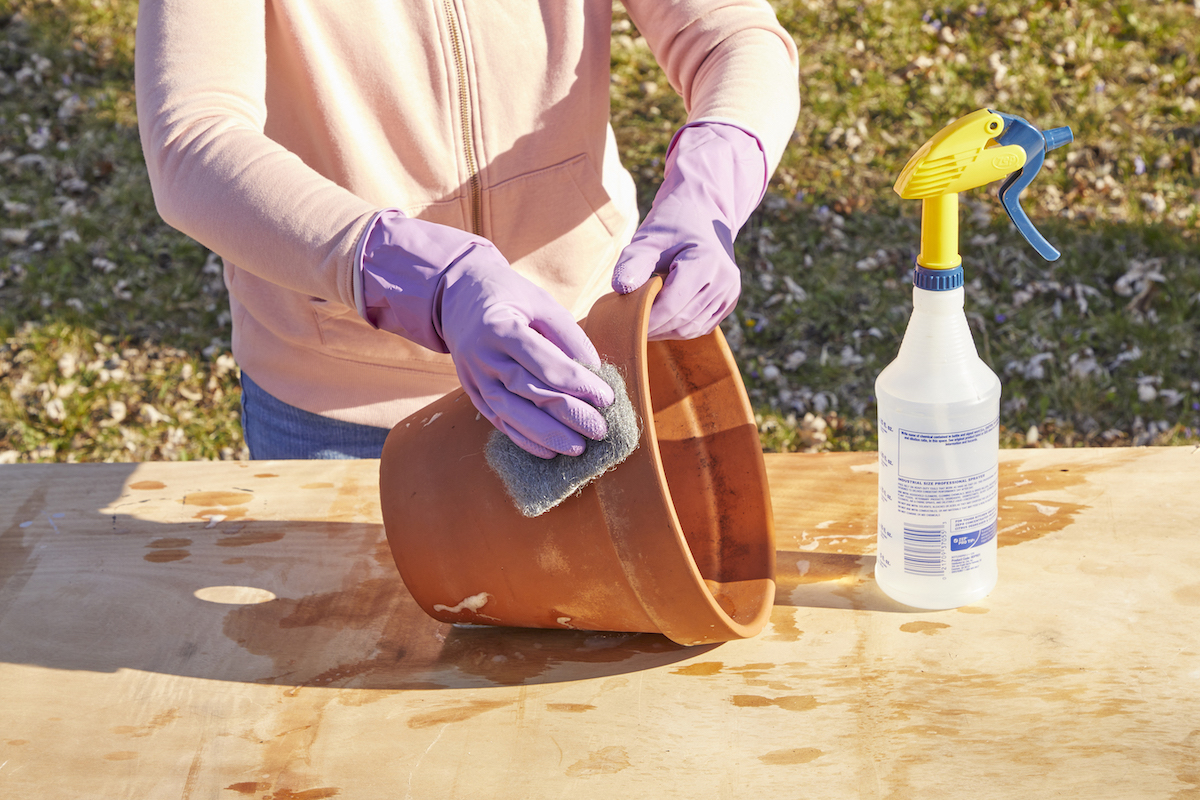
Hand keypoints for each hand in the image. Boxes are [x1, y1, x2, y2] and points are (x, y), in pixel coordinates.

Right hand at [361, 212, 613, 457]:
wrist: (457, 296)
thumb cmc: (508, 296)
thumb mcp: (539, 301)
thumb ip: (567, 334)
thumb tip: (595, 371)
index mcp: (501, 328)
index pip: (545, 364)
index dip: (578, 384)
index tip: (607, 398)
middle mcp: (483, 356)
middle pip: (529, 392)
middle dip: (568, 415)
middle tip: (600, 430)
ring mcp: (474, 378)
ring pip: (511, 413)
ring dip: (547, 435)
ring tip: (578, 448)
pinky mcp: (472, 393)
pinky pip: (498, 421)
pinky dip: (524, 439)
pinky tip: (549, 451)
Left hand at [611, 122, 766, 339]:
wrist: (703, 212)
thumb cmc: (671, 224)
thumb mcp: (648, 238)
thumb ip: (632, 262)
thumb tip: (619, 289)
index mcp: (706, 262)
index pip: (672, 305)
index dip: (646, 320)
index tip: (623, 324)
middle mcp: (724, 281)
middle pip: (681, 320)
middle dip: (653, 327)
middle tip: (626, 327)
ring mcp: (730, 293)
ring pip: (691, 328)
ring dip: (664, 330)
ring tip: (641, 324)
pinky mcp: (728, 302)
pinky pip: (700, 326)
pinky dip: (678, 328)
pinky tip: (661, 320)